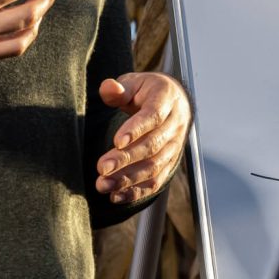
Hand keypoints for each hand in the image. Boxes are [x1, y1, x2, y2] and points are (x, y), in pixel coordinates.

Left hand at [96, 72, 189, 204]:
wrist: (174, 101)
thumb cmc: (147, 91)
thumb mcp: (133, 83)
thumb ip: (118, 89)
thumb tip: (108, 88)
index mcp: (167, 98)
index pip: (153, 116)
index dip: (136, 129)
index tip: (117, 141)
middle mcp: (176, 123)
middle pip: (153, 145)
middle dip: (126, 159)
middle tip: (102, 168)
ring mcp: (176, 145)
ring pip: (155, 166)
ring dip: (129, 179)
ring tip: (103, 185)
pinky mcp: (171, 162)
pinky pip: (157, 180)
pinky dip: (137, 191)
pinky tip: (117, 196)